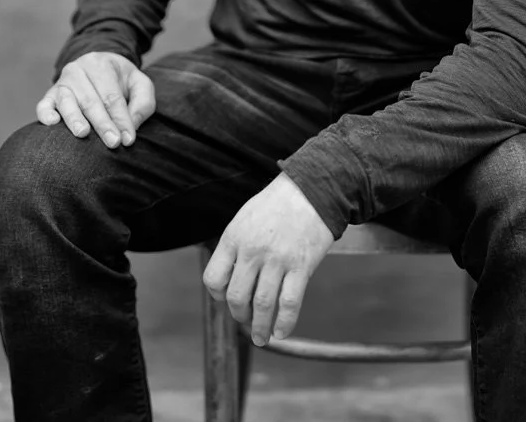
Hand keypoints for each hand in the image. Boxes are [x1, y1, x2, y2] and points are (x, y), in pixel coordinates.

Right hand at [35, 52, 155, 148]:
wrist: (98, 66)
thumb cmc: (120, 81)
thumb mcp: (139, 84)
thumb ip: (142, 103)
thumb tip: (132, 126)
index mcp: (102, 65)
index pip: (112, 96)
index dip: (121, 119)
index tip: (128, 139)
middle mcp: (78, 71)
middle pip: (91, 100)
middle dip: (103, 123)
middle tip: (113, 143)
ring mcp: (62, 83)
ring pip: (67, 102)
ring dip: (75, 119)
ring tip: (83, 134)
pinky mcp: (49, 95)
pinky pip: (43, 105)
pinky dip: (46, 114)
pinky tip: (52, 124)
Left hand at [202, 173, 334, 346]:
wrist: (311, 189)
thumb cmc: (276, 204)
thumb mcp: (245, 218)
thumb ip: (235, 246)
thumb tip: (230, 277)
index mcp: (234, 237)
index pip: (213, 279)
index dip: (218, 296)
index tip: (227, 300)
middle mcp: (252, 250)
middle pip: (237, 297)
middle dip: (239, 315)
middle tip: (245, 321)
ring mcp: (277, 259)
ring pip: (262, 304)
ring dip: (259, 327)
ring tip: (261, 337)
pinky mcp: (301, 265)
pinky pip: (289, 303)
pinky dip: (284, 323)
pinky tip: (281, 332)